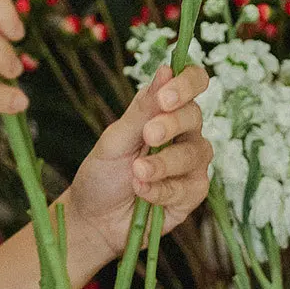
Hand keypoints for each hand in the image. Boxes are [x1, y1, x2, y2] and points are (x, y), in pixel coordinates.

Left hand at [65, 65, 212, 262]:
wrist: (94, 219)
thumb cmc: (103, 174)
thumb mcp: (115, 139)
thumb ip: (142, 109)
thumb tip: (166, 69)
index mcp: (164, 111)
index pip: (192, 83)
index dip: (188, 83)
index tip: (166, 96)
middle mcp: (184, 134)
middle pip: (195, 116)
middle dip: (171, 124)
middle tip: (148, 135)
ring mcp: (191, 165)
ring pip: (195, 153)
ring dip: (163, 163)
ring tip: (136, 172)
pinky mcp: (192, 194)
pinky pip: (187, 187)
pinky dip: (161, 190)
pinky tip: (140, 192)